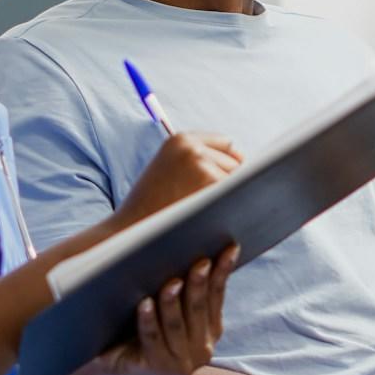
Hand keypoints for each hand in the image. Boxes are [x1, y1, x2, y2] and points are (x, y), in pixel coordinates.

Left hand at [85, 244, 237, 374]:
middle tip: (199, 263)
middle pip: (199, 310)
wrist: (116, 361)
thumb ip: (182, 286)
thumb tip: (189, 245)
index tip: (229, 249)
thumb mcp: (168, 306)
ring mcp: (182, 362)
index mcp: (211, 330)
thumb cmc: (142, 325)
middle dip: (199, 285)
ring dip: (173, 302)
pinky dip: (148, 321)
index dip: (223, 272)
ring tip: (171, 283)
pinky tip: (145, 304)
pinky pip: (152, 339)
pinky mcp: (159, 368)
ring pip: (176, 325)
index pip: (217, 295)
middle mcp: (203, 348)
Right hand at [115, 131, 243, 228]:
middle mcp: (192, 147)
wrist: (129, 234)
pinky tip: (214, 219)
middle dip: (228, 184)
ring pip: (238, 180)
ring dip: (230, 197)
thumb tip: (244, 163)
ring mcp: (202, 164)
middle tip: (207, 205)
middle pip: (235, 162)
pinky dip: (232, 207)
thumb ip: (199, 161)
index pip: (226, 145)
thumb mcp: (169, 172)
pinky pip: (238, 195)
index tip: (224, 185)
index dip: (227, 165)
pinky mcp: (210, 184)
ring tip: (204, 213)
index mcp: (181, 139)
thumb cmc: (152, 209)